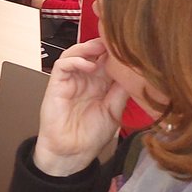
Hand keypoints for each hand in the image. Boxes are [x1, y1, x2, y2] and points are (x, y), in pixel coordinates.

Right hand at [33, 39, 129, 175]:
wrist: (72, 151)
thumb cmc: (91, 135)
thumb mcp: (114, 112)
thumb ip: (120, 92)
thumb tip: (134, 74)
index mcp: (101, 84)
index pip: (108, 61)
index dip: (117, 52)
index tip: (130, 46)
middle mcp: (86, 79)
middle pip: (92, 53)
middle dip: (104, 44)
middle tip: (116, 39)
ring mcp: (71, 80)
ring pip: (75, 53)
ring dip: (87, 47)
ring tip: (101, 47)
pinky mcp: (57, 84)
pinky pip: (62, 65)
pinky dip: (74, 60)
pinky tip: (88, 65)